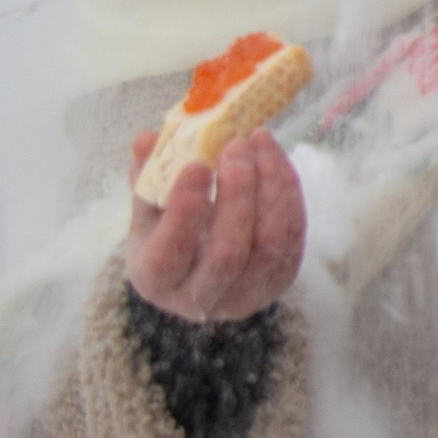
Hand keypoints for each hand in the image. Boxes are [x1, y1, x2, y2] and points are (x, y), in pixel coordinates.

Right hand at [124, 128, 306, 321]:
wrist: (202, 269)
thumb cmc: (168, 233)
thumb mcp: (148, 210)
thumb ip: (146, 177)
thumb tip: (146, 139)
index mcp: (155, 280)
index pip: (168, 255)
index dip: (184, 211)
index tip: (197, 165)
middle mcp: (199, 297)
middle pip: (226, 253)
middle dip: (237, 194)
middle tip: (236, 145)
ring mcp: (245, 293)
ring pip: (268, 244)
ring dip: (270, 187)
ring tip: (260, 142)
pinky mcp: (279, 278)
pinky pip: (292, 234)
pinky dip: (287, 192)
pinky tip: (275, 159)